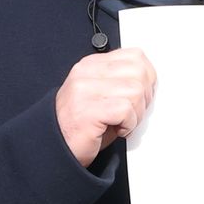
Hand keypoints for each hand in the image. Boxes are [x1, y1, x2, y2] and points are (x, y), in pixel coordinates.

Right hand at [55, 49, 156, 165]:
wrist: (54, 146)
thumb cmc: (80, 125)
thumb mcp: (101, 95)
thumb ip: (121, 81)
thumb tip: (149, 82)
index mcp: (91, 66)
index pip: (134, 57)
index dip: (147, 78)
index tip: (141, 96)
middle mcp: (86, 74)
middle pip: (139, 71)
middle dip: (145, 96)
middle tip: (133, 113)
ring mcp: (85, 90)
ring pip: (135, 91)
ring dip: (137, 113)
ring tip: (123, 123)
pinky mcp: (88, 110)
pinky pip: (126, 110)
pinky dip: (128, 124)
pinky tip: (117, 130)